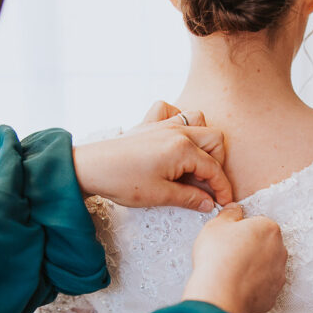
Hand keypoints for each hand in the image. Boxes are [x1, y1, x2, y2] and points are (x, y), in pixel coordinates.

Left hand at [73, 102, 231, 210]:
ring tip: (194, 162)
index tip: (223, 202)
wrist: (90, 167)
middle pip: (214, 140)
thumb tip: (209, 203)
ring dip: (202, 140)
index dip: (222, 188)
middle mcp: (177, 131)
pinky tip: (173, 138)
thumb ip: (190, 198)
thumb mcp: (160, 195)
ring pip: (198, 120)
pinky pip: (170, 110)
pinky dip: (177, 119)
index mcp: (183, 149)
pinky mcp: (148, 124)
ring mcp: (163, 124)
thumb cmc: (123, 181)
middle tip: (206, 185)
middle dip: (217, 163)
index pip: (214, 168)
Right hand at [182, 205, 287, 312]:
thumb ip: (229, 213)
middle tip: (229, 254)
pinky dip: (251, 286)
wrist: (219, 296)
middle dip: (249, 248)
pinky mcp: (273, 294)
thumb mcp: (216, 225)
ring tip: (231, 272)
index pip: (257, 223)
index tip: (229, 238)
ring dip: (252, 267)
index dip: (240, 230)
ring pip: (265, 265)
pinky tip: (236, 286)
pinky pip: (262, 286)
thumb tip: (234, 210)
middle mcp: (280, 250)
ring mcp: (278, 274)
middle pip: (264, 244)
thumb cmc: (218, 259)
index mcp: (269, 228)